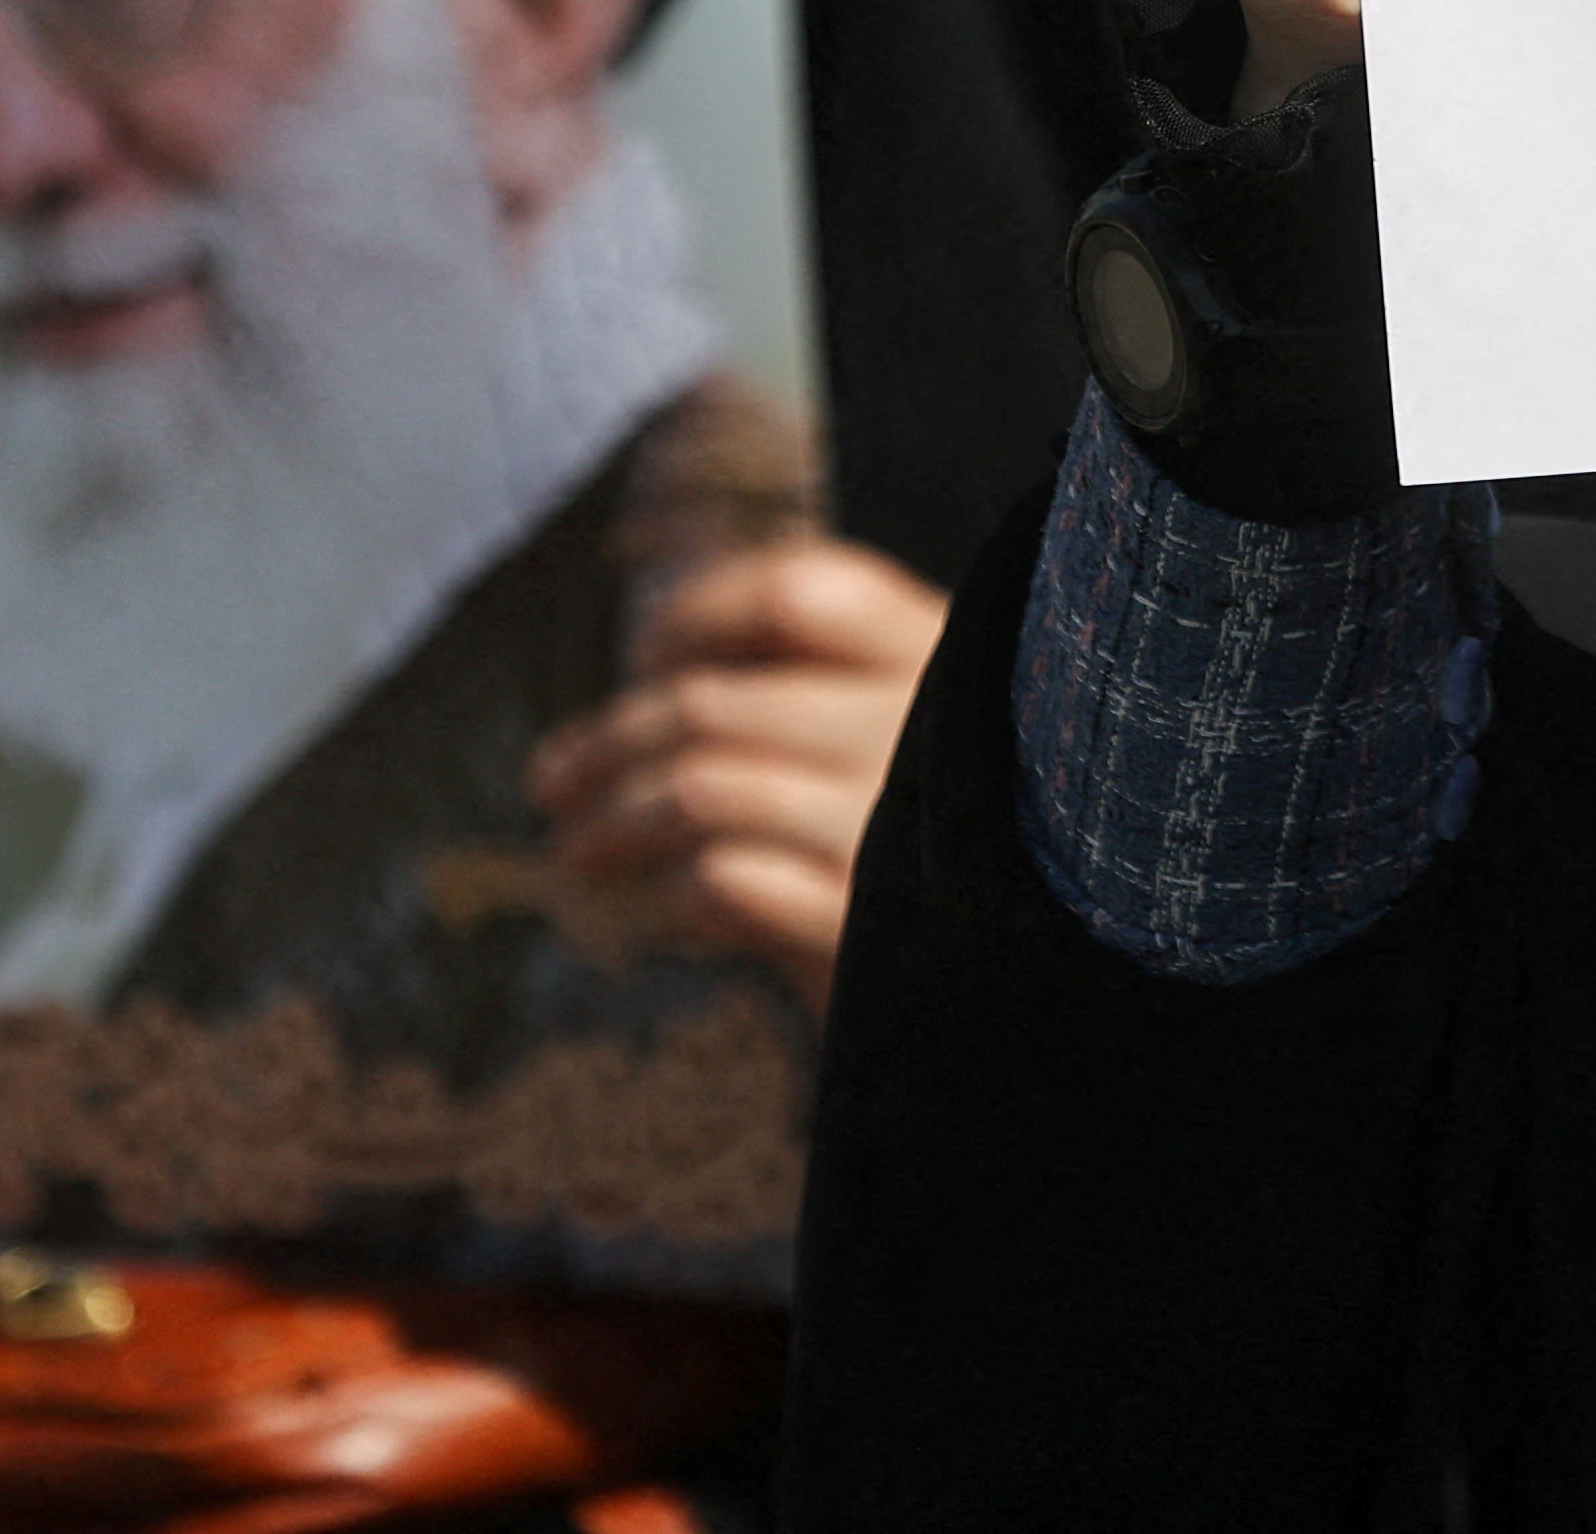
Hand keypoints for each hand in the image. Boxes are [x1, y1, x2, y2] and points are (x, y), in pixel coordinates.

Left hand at [528, 535, 951, 1012]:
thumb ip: (818, 704)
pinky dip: (681, 887)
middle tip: (551, 781)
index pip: (801, 592)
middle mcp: (925, 727)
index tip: (645, 652)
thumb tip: (656, 674)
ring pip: (699, 787)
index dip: (702, 612)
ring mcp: (897, 826)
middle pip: (714, 701)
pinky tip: (679, 901)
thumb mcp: (922, 754)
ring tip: (576, 852)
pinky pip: (722, 881)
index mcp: (947, 659)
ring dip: (614, 821)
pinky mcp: (865, 923)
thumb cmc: (967, 863)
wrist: (1044, 1003)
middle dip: (609, 741)